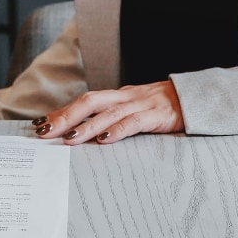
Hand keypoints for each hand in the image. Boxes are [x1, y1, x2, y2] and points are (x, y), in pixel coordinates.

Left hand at [33, 80, 184, 144]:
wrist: (195, 98)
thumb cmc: (161, 109)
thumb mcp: (134, 111)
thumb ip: (114, 119)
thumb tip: (85, 135)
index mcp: (117, 96)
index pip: (84, 101)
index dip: (62, 112)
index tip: (41, 124)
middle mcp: (124, 97)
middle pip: (90, 102)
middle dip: (65, 116)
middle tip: (45, 132)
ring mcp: (140, 104)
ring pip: (108, 112)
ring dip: (86, 126)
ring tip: (68, 139)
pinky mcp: (157, 116)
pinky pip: (134, 122)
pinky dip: (118, 131)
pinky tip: (105, 140)